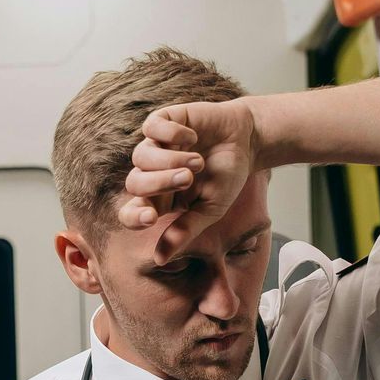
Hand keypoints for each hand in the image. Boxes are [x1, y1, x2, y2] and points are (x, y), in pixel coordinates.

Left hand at [117, 97, 259, 261]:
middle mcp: (152, 172)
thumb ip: (184, 231)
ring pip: (141, 155)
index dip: (134, 216)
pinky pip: (152, 127)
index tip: (152, 218)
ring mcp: (157, 145)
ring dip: (169, 160)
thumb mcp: (209, 210)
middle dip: (159, 183)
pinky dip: (171, 133)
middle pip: (134, 182)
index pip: (131, 212)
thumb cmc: (226, 178)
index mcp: (160, 199)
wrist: (248, 142)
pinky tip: (192, 137)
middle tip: (188, 179)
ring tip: (197, 162)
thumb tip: (160, 259)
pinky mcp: (165, 120)